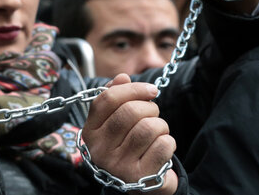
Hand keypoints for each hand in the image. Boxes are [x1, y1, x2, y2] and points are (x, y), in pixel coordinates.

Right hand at [82, 74, 177, 194]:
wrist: (139, 182)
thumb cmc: (126, 145)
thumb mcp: (115, 121)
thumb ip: (116, 97)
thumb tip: (122, 77)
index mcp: (90, 132)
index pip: (107, 100)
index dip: (132, 89)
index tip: (151, 90)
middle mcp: (99, 150)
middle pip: (130, 112)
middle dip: (150, 108)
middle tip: (154, 115)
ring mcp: (117, 165)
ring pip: (148, 128)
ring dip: (161, 126)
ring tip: (157, 131)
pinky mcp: (138, 176)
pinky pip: (163, 146)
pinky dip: (169, 142)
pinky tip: (161, 147)